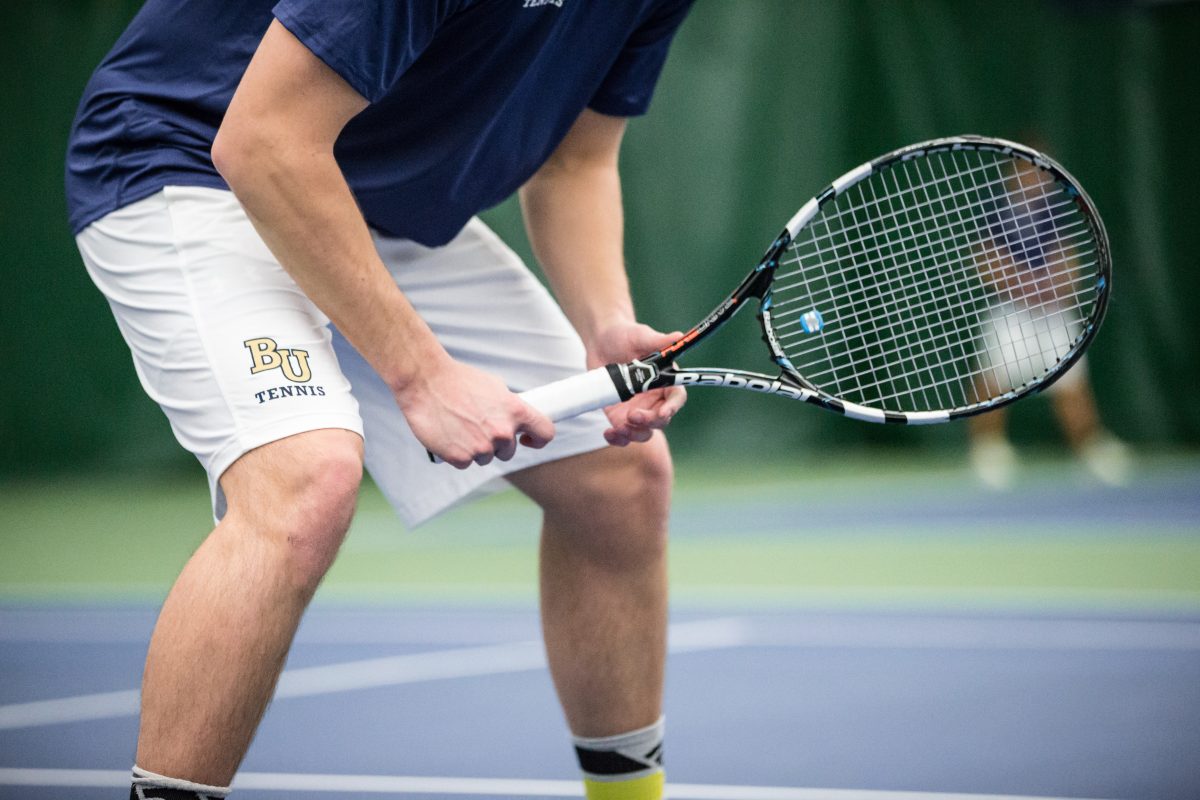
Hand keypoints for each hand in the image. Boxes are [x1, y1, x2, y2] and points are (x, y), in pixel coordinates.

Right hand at [396, 356, 554, 468]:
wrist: (425, 381)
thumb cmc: (457, 380)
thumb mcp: (493, 386)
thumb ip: (508, 406)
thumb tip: (516, 419)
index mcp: (515, 411)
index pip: (546, 432)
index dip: (539, 440)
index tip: (527, 440)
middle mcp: (502, 432)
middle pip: (509, 452)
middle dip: (496, 443)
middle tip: (476, 426)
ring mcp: (482, 448)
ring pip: (486, 458)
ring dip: (475, 449)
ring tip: (458, 426)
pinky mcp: (460, 458)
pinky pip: (465, 463)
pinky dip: (457, 454)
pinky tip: (448, 435)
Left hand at [587, 322, 687, 445]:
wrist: (601, 342)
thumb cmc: (625, 335)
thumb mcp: (641, 336)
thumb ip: (659, 340)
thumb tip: (678, 337)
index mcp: (666, 381)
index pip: (677, 398)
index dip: (673, 408)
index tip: (663, 412)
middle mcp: (654, 399)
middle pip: (660, 419)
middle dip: (649, 422)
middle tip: (633, 415)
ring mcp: (637, 410)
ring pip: (644, 431)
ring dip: (634, 434)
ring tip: (619, 427)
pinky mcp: (619, 416)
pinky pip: (623, 434)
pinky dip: (618, 439)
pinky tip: (608, 434)